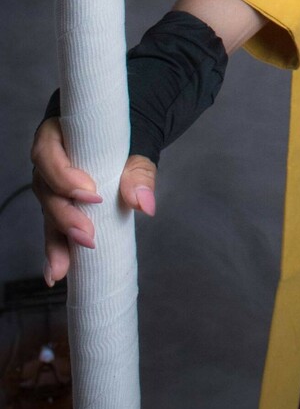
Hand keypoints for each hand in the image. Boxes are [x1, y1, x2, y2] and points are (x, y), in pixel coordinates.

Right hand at [31, 116, 155, 288]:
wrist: (121, 141)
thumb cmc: (121, 141)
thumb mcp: (135, 152)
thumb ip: (140, 174)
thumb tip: (144, 204)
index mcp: (57, 135)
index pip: (49, 153)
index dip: (64, 176)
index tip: (92, 195)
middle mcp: (48, 161)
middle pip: (46, 188)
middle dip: (65, 215)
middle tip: (86, 236)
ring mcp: (50, 185)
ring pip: (47, 212)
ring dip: (56, 240)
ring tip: (63, 266)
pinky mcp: (58, 206)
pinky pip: (52, 227)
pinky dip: (55, 249)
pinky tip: (57, 272)